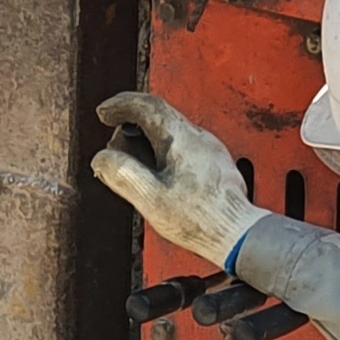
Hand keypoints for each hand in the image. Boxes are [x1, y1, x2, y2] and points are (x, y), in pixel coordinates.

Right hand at [91, 91, 265, 265]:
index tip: (104, 113)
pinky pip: (182, 147)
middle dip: (130, 129)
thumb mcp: (150, 198)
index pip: (147, 105)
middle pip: (157, 117)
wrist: (236, 233)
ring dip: (146, 144)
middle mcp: (198, 137)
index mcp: (181, 138)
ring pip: (169, 133)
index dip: (120, 105)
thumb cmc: (199, 219)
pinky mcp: (213, 163)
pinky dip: (162, 154)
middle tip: (114, 152)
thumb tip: (102, 158)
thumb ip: (122, 174)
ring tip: (134, 170)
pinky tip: (158, 178)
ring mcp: (208, 149)